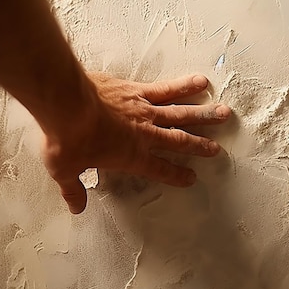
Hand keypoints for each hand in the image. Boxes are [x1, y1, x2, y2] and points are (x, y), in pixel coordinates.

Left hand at [41, 73, 230, 213]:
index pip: (158, 169)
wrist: (66, 104)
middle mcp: (144, 133)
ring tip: (224, 113)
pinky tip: (200, 81)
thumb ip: (74, 189)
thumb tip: (77, 207)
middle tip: (218, 150)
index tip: (191, 178)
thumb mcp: (65, 170)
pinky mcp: (137, 89)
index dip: (176, 175)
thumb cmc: (67, 140)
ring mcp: (144, 109)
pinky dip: (184, 85)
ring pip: (180, 112)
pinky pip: (166, 88)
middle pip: (178, 141)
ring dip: (203, 114)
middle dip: (199, 146)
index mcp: (131, 156)